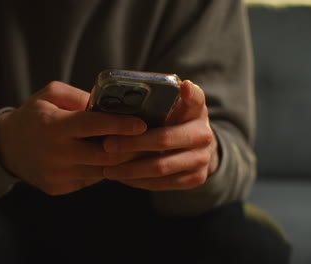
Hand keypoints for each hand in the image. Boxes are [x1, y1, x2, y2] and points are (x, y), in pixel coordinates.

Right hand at [0, 81, 146, 194]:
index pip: (91, 125)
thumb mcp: (50, 95)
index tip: (142, 124)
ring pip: (100, 172)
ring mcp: (57, 175)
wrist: (6, 148)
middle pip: (103, 155)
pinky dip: (102, 170)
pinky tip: (107, 160)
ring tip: (133, 150)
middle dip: (129, 149)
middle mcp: (55, 153)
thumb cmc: (34, 116)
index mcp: (53, 126)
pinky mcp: (58, 188)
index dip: (119, 125)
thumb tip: (109, 104)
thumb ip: (78, 97)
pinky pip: (89, 181)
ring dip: (119, 162)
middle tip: (148, 140)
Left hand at [102, 80, 218, 190]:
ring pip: (160, 167)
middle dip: (131, 143)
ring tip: (106, 167)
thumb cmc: (172, 121)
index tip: (183, 86)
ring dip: (130, 169)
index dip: (189, 93)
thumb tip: (128, 89)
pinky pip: (161, 183)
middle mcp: (204, 134)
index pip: (195, 98)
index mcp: (197, 110)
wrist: (196, 148)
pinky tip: (121, 176)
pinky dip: (138, 181)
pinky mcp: (196, 178)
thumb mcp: (172, 104)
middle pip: (163, 139)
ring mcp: (202, 158)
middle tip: (106, 145)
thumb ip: (160, 95)